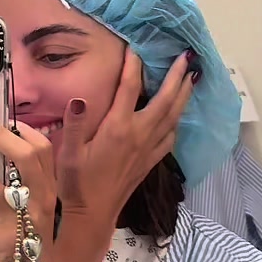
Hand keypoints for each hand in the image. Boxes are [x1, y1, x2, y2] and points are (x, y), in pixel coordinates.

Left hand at [0, 121, 58, 261]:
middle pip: (26, 159)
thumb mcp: (33, 214)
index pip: (43, 151)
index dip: (22, 130)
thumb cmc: (29, 247)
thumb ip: (19, 189)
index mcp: (48, 191)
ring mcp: (25, 224)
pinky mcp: (5, 245)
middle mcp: (41, 202)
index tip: (1, 118)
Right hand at [56, 46, 195, 242]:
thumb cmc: (77, 184)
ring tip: (192, 77)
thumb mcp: (68, 154)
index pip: (129, 88)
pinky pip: (170, 136)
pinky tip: (178, 116)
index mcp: (117, 128)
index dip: (133, 65)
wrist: (92, 216)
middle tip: (187, 56)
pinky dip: (177, 121)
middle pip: (164, 100)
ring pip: (173, 116)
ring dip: (184, 95)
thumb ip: (75, 124)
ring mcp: (147, 149)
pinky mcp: (150, 161)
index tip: (135, 46)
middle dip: (176, 76)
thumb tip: (80, 98)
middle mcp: (138, 135)